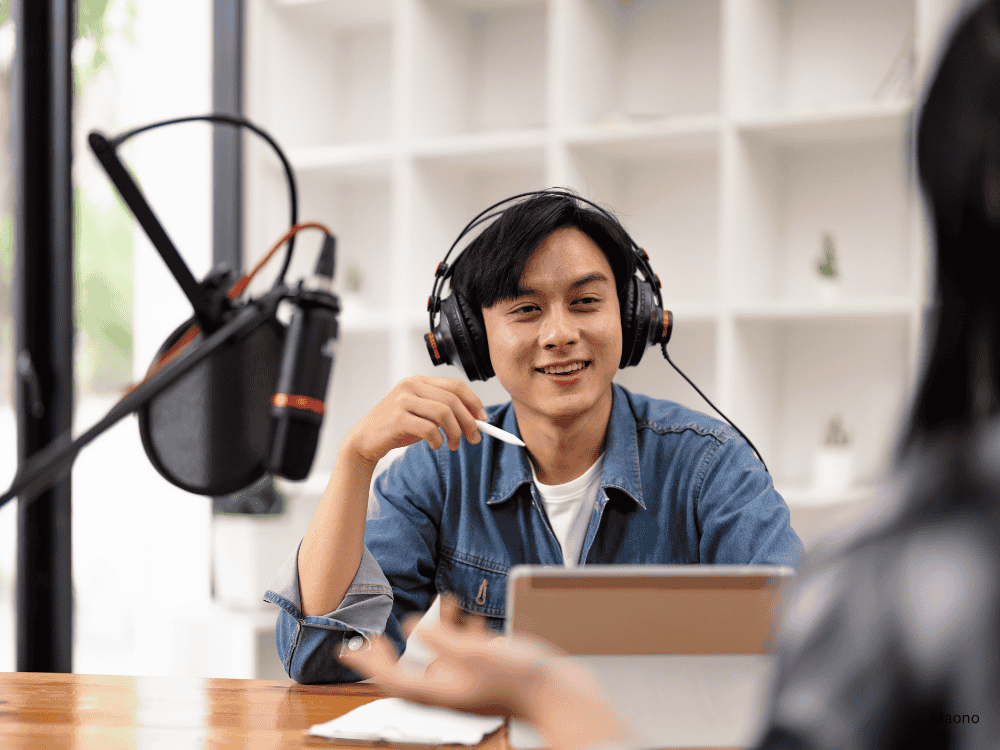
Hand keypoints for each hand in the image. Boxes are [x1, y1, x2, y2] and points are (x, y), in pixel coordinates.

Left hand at [341, 598, 636, 749]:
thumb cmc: (521, 679)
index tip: (348, 649)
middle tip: (372, 638)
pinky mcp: (484, 672)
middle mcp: (449, 688)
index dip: (368, 664)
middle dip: (390, 654)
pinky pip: (460, 651)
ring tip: (424, 610)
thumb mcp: (480, 655)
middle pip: (408, 672)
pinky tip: (460, 613)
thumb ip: (446, 641)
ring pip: (436, 657)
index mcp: (441, 692)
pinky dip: (454, 632)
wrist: (558, 692)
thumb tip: (414, 627)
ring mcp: (467, 681)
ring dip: (428, 633)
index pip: (393, 679)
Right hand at [346, 376, 487, 464]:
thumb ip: (443, 412)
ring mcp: (402, 400)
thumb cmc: (395, 428)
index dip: (474, 402)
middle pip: (453, 400)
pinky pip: (429, 429)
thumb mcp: (421, 414)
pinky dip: (438, 440)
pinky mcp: (397, 418)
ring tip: (453, 445)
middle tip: (474, 438)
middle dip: (469, 421)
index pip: (455, 386)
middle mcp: (411, 386)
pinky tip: (435, 446)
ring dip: (455, 432)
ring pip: (443, 413)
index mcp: (419, 381)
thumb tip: (475, 420)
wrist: (364, 440)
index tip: (483, 419)